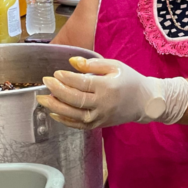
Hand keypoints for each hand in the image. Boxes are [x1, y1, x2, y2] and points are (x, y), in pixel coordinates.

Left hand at [37, 56, 187, 129]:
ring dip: (55, 107)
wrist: (145, 102)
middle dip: (57, 91)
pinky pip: (78, 125)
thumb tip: (71, 62)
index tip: (55, 73)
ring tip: (42, 99)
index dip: (66, 79)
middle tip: (45, 82)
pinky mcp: (99, 125)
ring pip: (73, 114)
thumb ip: (92, 65)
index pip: (81, 83)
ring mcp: (100, 117)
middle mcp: (103, 104)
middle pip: (75, 99)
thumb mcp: (114, 66)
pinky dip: (64, 120)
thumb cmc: (130, 80)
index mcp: (107, 87)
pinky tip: (53, 113)